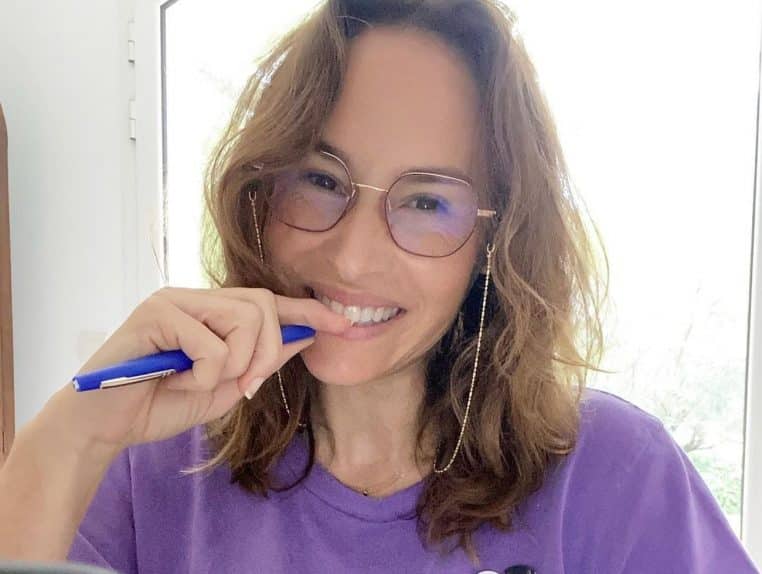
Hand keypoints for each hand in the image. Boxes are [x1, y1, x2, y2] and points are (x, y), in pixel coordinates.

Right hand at [41, 286, 349, 455]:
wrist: (106, 425)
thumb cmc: (161, 403)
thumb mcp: (224, 387)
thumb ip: (259, 362)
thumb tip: (303, 339)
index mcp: (213, 312)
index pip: (270, 303)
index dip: (309, 312)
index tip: (345, 323)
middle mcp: (196, 297)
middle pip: (263, 306)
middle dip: (266, 352)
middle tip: (245, 386)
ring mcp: (175, 299)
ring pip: (242, 320)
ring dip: (234, 366)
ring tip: (199, 382)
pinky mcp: (155, 312)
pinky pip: (211, 344)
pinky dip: (203, 374)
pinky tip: (174, 379)